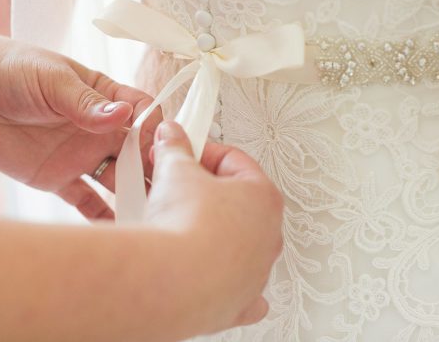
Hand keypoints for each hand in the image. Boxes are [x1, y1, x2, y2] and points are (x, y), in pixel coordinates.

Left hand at [0, 35, 161, 218]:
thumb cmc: (13, 69)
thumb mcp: (53, 80)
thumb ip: (86, 103)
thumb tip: (123, 115)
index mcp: (105, 97)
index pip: (143, 113)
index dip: (155, 129)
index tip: (159, 145)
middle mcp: (99, 129)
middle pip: (137, 152)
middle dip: (152, 168)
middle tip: (165, 189)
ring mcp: (81, 155)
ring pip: (117, 179)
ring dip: (132, 194)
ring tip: (148, 215)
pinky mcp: (59, 178)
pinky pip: (86, 201)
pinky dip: (101, 216)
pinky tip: (116, 232)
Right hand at [146, 121, 283, 336]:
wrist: (171, 280)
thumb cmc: (186, 227)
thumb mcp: (175, 170)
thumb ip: (174, 149)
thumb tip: (171, 136)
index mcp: (264, 198)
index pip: (233, 162)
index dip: (202, 152)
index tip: (181, 151)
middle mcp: (267, 237)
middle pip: (235, 203)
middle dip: (204, 191)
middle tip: (174, 185)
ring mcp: (255, 272)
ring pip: (235, 245)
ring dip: (210, 232)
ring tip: (173, 223)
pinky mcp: (237, 303)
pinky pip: (237, 291)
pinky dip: (224, 283)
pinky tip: (207, 274)